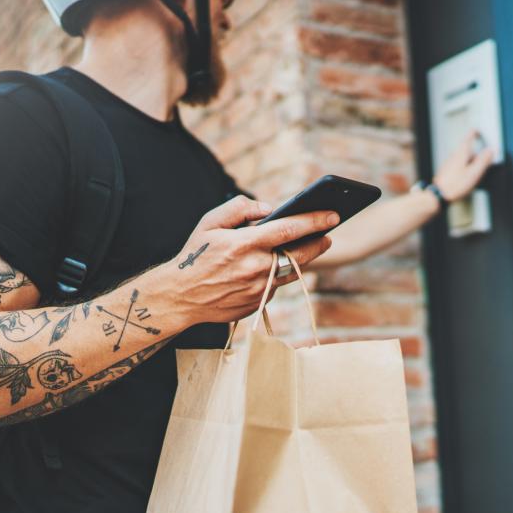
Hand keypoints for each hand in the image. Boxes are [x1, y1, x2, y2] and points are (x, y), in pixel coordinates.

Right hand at [172, 195, 336, 321]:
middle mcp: (255, 268)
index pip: (289, 229)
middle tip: (328, 233)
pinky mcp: (258, 303)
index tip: (333, 214)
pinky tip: (278, 265)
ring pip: (291, 271)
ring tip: (311, 246)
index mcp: (245, 244)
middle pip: (300, 254)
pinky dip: (278, 274)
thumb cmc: (195, 255)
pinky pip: (276, 285)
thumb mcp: (210, 222)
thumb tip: (269, 208)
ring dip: (302, 259)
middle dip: (318, 242)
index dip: (314, 221)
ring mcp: (258, 289)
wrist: (180, 297)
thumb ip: (240, 208)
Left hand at [432, 130, 494, 201]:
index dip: (475, 133)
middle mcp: (454, 155)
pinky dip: (465, 169)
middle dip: (476, 153)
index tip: (479, 130)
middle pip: (467, 149)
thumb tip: (491, 150)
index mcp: (461, 153)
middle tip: (484, 159)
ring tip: (476, 173)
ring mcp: (449, 163)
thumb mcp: (474, 172)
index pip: (469, 137)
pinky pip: (459, 166)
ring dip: (471, 162)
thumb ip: (483, 160)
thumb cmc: (455, 185)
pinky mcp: (447, 171)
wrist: (439, 195)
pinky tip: (467, 179)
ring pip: (463, 158)